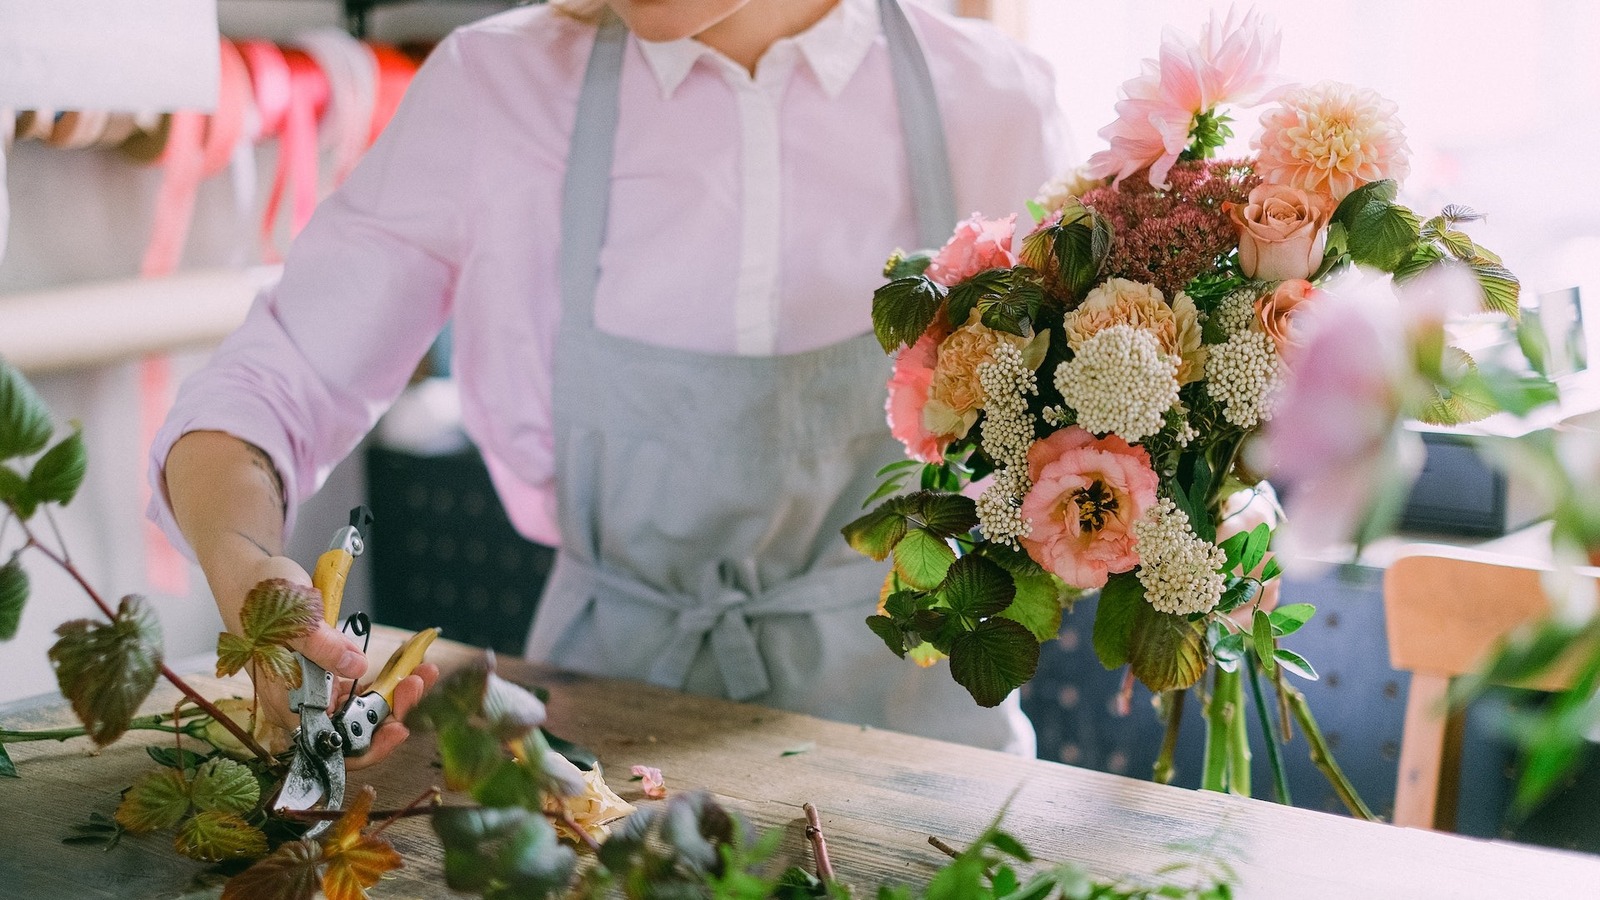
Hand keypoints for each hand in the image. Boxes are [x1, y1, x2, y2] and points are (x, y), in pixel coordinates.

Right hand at [226, 558, 438, 768]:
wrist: (247, 574)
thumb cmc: (260, 597)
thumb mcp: (294, 620)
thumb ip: (323, 648)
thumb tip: (355, 667)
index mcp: (286, 703)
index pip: (331, 745)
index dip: (367, 744)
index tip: (398, 727)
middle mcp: (300, 703)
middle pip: (353, 727)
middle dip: (392, 710)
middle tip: (419, 683)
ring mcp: (313, 689)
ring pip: (361, 707)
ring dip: (394, 692)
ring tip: (423, 670)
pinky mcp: (324, 672)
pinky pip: (360, 686)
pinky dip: (386, 677)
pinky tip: (407, 662)